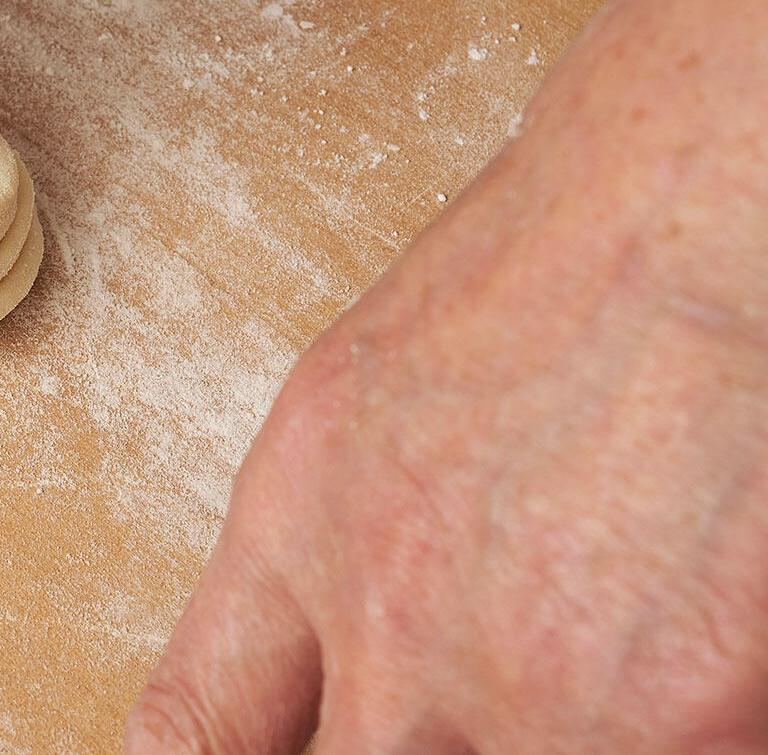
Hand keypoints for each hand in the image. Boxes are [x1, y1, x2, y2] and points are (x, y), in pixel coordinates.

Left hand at [129, 0, 767, 753]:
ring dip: (545, 736)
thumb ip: (357, 531)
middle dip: (408, 743)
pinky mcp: (672, 722)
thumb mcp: (386, 383)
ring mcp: (524, 688)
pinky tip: (689, 671)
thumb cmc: (572, 253)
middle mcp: (386, 622)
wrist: (708, 200)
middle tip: (464, 704)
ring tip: (599, 653)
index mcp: (301, 526)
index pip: (191, 729)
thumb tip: (368, 650)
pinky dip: (666, 732)